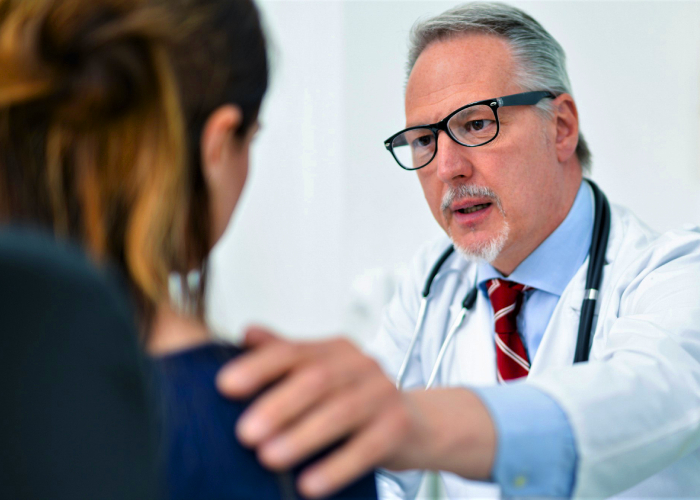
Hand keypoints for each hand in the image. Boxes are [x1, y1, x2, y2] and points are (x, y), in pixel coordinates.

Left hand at [216, 326, 495, 497]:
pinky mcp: (398, 426)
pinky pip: (367, 447)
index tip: (225, 386)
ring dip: (302, 437)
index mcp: (334, 349)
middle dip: (278, 406)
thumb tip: (246, 333)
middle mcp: (360, 364)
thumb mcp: (321, 373)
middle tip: (244, 433)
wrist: (416, 422)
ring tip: (269, 458)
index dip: (259, 366)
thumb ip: (284, 354)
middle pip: (316, 380)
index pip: (293, 351)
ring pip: (340, 412)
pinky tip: (310, 485)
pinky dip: (336, 467)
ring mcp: (383, 392)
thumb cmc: (356, 399)